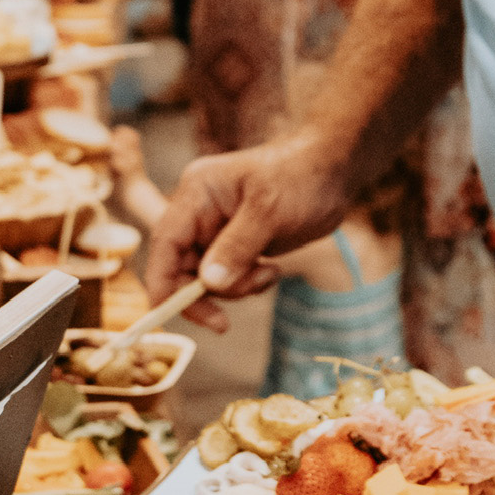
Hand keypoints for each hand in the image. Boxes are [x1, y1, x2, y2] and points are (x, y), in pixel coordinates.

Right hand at [146, 128, 353, 326]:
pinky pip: (228, 276)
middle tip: (224, 323)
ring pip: (206, 277)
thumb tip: (209, 283)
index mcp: (197, 194)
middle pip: (180, 267)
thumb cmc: (301, 178)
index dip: (161, 281)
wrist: (333, 172)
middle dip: (206, 293)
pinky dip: (246, 283)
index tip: (169, 314)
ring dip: (235, 288)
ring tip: (268, 274)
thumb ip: (238, 247)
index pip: (165, 243)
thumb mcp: (269, 212)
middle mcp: (200, 212)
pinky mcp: (236, 243)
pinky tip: (272, 270)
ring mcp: (217, 229)